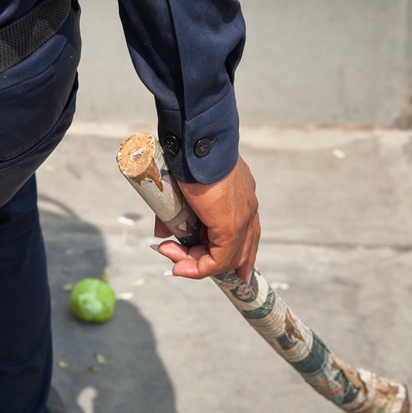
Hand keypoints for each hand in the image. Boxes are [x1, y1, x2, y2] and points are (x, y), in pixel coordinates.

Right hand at [155, 155, 259, 280]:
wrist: (196, 144)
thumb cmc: (189, 156)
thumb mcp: (183, 188)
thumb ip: (175, 213)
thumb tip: (163, 235)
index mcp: (241, 196)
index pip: (244, 233)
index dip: (228, 251)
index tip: (199, 257)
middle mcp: (248, 209)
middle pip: (241, 250)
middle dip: (214, 265)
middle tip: (184, 267)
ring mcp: (243, 218)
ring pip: (228, 258)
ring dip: (197, 265)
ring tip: (173, 262)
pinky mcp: (231, 227)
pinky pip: (219, 260)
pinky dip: (199, 268)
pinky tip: (179, 266)